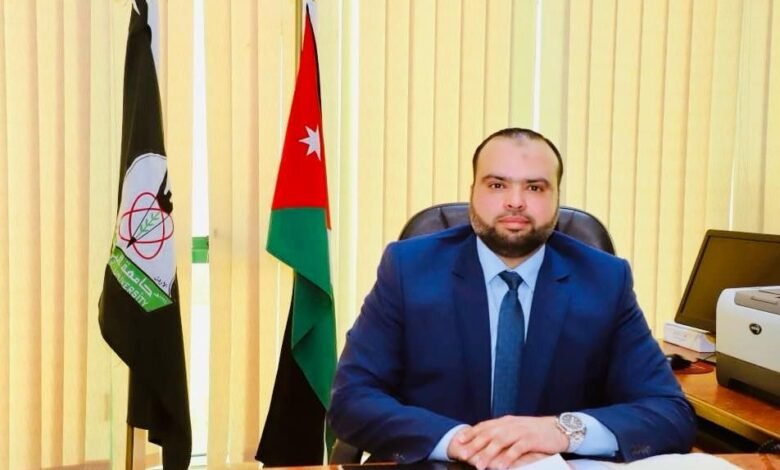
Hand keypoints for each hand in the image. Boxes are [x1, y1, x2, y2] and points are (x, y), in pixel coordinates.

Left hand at [447, 416, 568, 468]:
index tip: (458, 442)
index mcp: (505, 421)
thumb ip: (501, 433)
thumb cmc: (535, 431)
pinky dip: (507, 458)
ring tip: (479, 466)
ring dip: (488, 454)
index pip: (483, 426)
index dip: (470, 433)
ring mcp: (520, 431)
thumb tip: (484, 441)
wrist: (557, 428)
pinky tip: (501, 467)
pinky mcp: (531, 440)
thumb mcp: (516, 429)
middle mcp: (510, 424)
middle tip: (463, 456)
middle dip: (474, 445)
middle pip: (488, 434)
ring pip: (500, 442)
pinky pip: (516, 450)